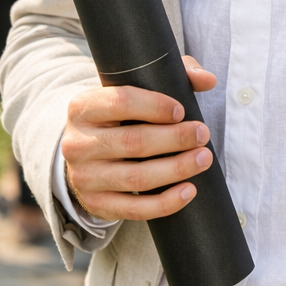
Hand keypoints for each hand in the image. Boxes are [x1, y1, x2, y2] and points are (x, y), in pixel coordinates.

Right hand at [61, 56, 216, 221]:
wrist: (85, 153)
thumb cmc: (118, 116)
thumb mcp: (134, 89)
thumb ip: (172, 76)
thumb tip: (208, 80)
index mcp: (82, 107)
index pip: (120, 102)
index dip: (156, 106)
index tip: (182, 110)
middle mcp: (77, 143)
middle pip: (133, 142)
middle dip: (175, 138)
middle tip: (203, 134)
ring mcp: (84, 177)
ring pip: (136, 178)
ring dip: (176, 169)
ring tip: (203, 159)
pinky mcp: (95, 204)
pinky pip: (134, 209)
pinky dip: (165, 203)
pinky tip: (189, 191)